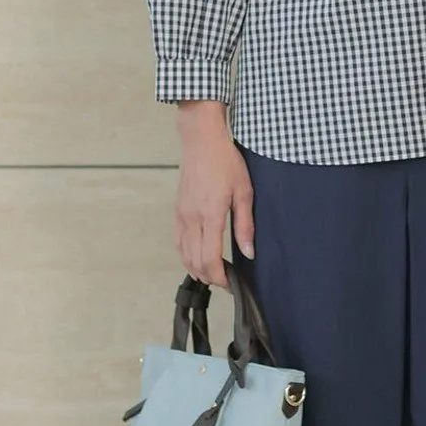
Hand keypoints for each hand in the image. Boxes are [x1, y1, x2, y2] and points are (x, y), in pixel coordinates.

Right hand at [175, 105, 255, 286]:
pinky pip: (178, 241)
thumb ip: (245, 225)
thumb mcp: (244, 193)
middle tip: (224, 281)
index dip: (218, 277)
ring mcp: (181, 215)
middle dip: (209, 276)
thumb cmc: (226, 163)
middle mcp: (192, 218)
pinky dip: (186, 255)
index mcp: (210, 215)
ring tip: (212, 272)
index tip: (229, 283)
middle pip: (194, 261)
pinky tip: (197, 256)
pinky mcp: (177, 210)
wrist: (202, 142)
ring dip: (196, 268)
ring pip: (183, 254)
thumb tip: (248, 253)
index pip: (209, 258)